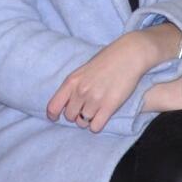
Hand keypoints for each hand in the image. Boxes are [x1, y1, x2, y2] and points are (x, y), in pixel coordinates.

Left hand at [48, 27, 174, 130]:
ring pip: (83, 122)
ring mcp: (95, 100)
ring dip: (88, 119)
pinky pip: (95, 127)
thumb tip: (67, 103)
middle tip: (85, 108)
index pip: (53, 107)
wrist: (129, 55)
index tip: (56, 117)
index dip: (53, 115)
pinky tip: (102, 116)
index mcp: (72, 81)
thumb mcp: (83, 70)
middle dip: (76, 115)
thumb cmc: (107, 60)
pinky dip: (97, 124)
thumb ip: (74, 85)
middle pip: (69, 117)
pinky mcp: (109, 106)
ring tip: (96, 110)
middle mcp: (81, 92)